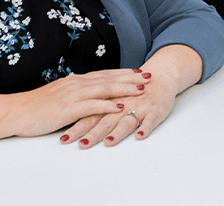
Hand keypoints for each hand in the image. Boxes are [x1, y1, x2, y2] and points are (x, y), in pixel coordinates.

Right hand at [9, 68, 148, 137]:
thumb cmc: (36, 107)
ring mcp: (72, 95)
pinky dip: (108, 105)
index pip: (104, 74)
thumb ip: (74, 93)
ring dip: (124, 88)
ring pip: (104, 88)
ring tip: (141, 88)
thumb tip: (87, 94)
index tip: (138, 71)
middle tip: (148, 75)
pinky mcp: (68, 108)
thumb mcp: (59, 95)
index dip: (123, 72)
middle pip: (109, 78)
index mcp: (75, 81)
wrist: (15, 111)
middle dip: (130, 77)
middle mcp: (76, 84)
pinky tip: (120, 106)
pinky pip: (92, 105)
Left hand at [60, 44, 201, 148]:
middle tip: (81, 144)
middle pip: (105, 120)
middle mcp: (122, 105)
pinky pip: (150, 121)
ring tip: (108, 142)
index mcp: (109, 101)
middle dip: (93, 132)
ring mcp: (138, 108)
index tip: (64, 138)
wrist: (159, 79)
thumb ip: (95, 106)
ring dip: (118, 132)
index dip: (76, 126)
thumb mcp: (112, 96)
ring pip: (126, 121)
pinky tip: (140, 136)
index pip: (89, 115)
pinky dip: (145, 128)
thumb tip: (73, 117)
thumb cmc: (133, 91)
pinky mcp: (154, 111)